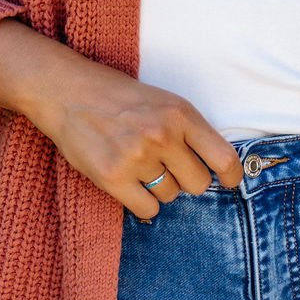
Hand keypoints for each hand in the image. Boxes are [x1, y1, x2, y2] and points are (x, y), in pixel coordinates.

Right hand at [41, 57, 244, 219]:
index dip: (232, 175)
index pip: (223, 157)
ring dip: (159, 187)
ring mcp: (137, 157)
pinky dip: (141, 202)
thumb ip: (189, 130)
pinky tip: (130, 183)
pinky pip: (147, 208)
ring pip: (171, 196)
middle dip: (186, 180)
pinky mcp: (113, 177)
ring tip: (138, 165)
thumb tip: (217, 167)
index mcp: (180, 113)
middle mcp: (162, 135)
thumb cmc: (118, 98)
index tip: (230, 181)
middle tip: (166, 166)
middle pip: (199, 184)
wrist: (67, 91)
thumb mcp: (163, 102)